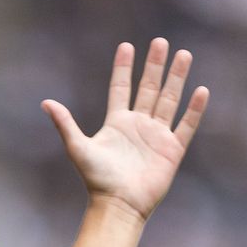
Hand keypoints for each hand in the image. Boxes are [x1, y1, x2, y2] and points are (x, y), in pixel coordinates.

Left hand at [43, 39, 209, 221]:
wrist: (118, 204)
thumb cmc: (97, 179)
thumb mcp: (78, 147)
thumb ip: (65, 124)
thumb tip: (45, 103)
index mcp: (117, 122)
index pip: (121, 88)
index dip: (123, 68)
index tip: (127, 46)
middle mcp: (138, 125)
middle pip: (149, 88)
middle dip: (155, 65)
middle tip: (161, 42)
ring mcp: (157, 135)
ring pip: (169, 100)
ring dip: (176, 78)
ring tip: (183, 55)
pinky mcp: (172, 149)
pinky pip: (186, 125)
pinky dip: (194, 109)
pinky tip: (201, 90)